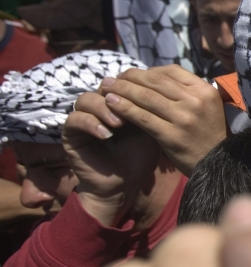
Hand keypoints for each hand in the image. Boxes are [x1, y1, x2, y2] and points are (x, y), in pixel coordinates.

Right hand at [63, 93, 162, 225]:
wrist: (125, 185)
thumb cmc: (141, 157)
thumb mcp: (151, 129)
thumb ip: (152, 108)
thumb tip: (164, 84)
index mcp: (120, 102)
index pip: (124, 82)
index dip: (134, 85)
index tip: (149, 95)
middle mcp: (100, 106)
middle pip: (105, 86)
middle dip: (120, 95)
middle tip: (133, 107)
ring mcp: (84, 118)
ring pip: (86, 99)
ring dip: (104, 108)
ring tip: (119, 124)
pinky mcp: (70, 133)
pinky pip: (74, 119)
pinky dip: (90, 124)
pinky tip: (106, 135)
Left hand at [99, 65, 226, 175]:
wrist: (215, 163)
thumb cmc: (206, 133)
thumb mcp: (205, 106)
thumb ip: (185, 92)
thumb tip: (153, 77)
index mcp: (205, 90)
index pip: (171, 71)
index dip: (147, 71)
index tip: (132, 75)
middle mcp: (196, 100)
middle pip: (156, 81)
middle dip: (130, 77)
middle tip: (112, 78)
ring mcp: (184, 118)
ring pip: (146, 97)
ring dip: (122, 90)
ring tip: (106, 88)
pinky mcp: (171, 135)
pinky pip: (142, 117)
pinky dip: (123, 108)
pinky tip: (111, 104)